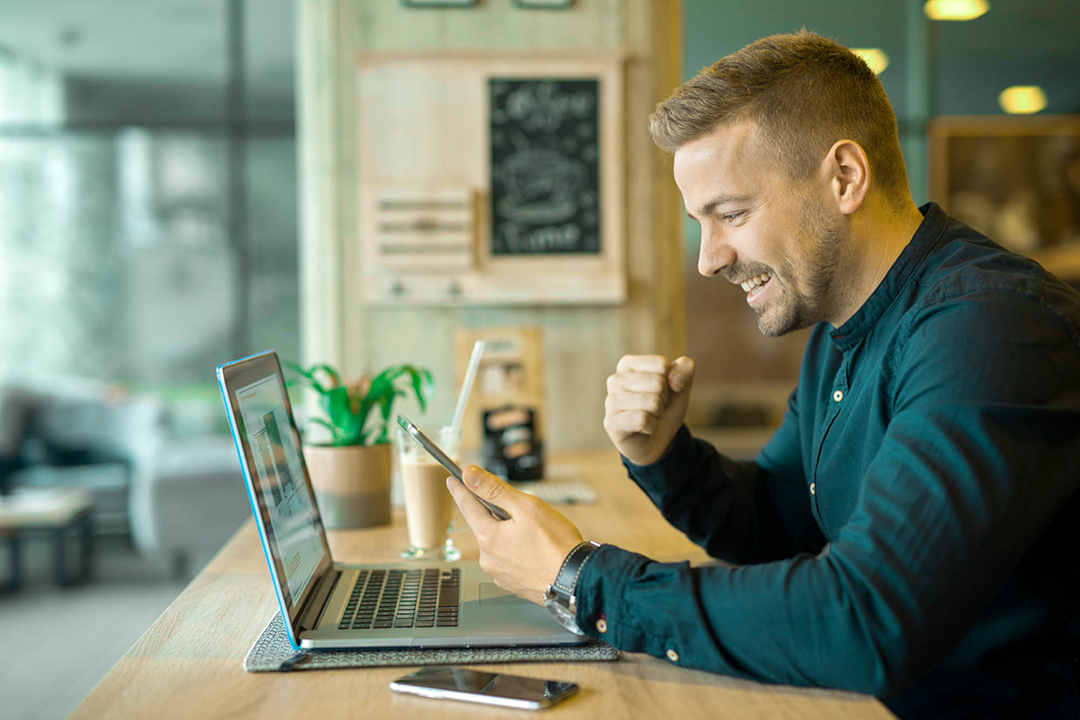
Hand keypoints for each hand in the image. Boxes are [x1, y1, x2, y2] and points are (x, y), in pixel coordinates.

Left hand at [447, 466, 583, 604]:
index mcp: (488, 537)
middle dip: (496, 513)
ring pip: (498, 543)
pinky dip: (517, 551)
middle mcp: (488, 558)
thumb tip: (469, 475)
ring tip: (535, 534)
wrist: (577, 581)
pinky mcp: (511, 584)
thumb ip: (495, 489)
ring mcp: (499, 574)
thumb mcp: (526, 507)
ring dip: (508, 533)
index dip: (460, 489)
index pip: (467, 506)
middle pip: (484, 525)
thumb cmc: (557, 545)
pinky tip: (535, 550)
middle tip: (519, 509)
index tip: (453, 479)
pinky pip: (508, 560)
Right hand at [603, 355, 694, 465]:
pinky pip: (643, 420)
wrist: (659, 439)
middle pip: (658, 382)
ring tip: (649, 416)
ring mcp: (611, 401)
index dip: (670, 381)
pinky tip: (643, 429)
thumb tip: (675, 381)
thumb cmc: (665, 407)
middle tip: (655, 407)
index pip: (662, 364)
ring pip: (652, 402)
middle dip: (664, 399)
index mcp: (628, 364)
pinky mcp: (611, 422)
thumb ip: (685, 368)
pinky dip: (651, 426)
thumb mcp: (681, 384)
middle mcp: (615, 379)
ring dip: (658, 413)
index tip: (661, 391)